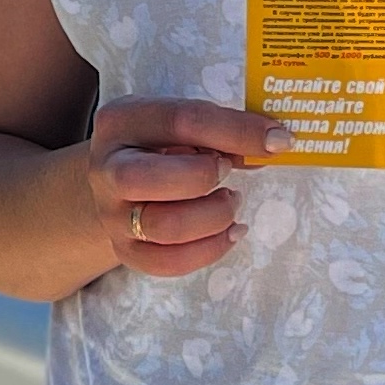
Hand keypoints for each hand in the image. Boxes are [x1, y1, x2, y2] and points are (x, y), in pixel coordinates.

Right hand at [82, 97, 283, 277]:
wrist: (115, 182)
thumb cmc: (159, 145)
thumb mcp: (178, 124)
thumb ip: (219, 130)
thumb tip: (272, 145)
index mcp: (120, 122)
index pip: (181, 121)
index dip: (236, 131)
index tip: (278, 140)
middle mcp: (106, 169)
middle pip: (150, 179)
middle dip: (203, 176)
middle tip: (227, 171)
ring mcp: (112, 215)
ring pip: (164, 227)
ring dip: (213, 215)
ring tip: (231, 201)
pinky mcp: (125, 250)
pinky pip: (168, 262)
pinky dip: (211, 250)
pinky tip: (231, 232)